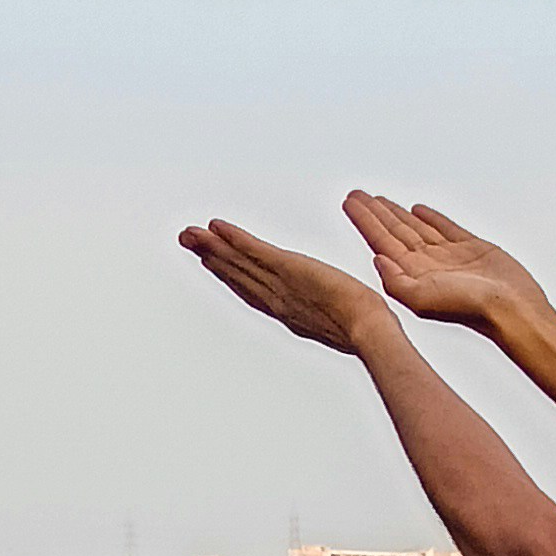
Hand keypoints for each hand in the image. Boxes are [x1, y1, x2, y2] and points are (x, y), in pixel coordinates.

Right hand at [177, 220, 391, 357]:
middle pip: (237, 275)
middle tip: (187, 240)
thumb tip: (335, 310)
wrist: (368, 328)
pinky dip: (235, 238)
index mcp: (289, 311)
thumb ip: (331, 313)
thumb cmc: (365, 327)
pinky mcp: (289, 268)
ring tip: (190, 234)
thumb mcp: (340, 320)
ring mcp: (280, 284)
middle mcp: (277, 299)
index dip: (229, 275)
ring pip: (239, 262)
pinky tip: (217, 227)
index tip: (211, 262)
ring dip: (213, 247)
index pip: (252, 290)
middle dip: (211, 258)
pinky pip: (255, 250)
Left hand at [345, 191, 542, 331]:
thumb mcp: (422, 299)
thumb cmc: (470, 309)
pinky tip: (418, 209)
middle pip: (394, 232)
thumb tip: (375, 258)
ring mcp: (450, 257)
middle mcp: (428, 265)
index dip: (365, 220)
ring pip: (416, 228)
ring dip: (397, 213)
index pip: (382, 241)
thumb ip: (395, 281)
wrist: (511, 309)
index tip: (350, 201)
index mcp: (413, 275)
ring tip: (379, 199)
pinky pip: (445, 228)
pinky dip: (431, 217)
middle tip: (356, 193)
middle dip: (375, 213)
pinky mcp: (473, 249)